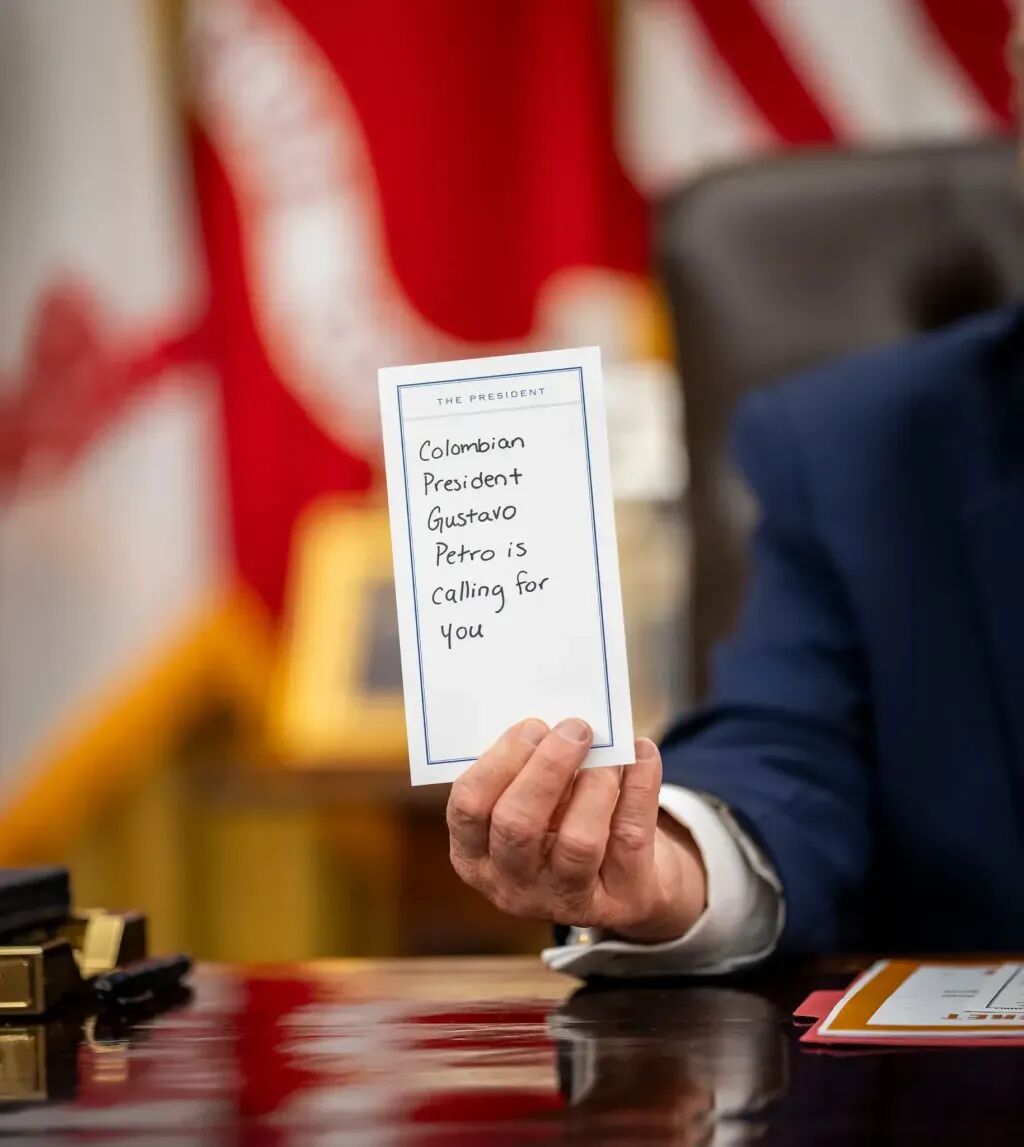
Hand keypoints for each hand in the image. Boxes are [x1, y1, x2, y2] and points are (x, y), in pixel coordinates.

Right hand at [446, 718, 707, 941]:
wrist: (622, 882)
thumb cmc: (562, 825)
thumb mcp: (530, 805)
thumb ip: (527, 769)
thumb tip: (555, 721)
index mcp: (475, 856)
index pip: (468, 808)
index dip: (500, 761)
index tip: (532, 726)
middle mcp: (512, 887)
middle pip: (517, 825)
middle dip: (547, 767)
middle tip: (574, 728)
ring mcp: (565, 901)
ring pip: (578, 841)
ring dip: (595, 782)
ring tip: (607, 751)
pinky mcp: (621, 900)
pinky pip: (630, 837)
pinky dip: (640, 786)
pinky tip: (643, 753)